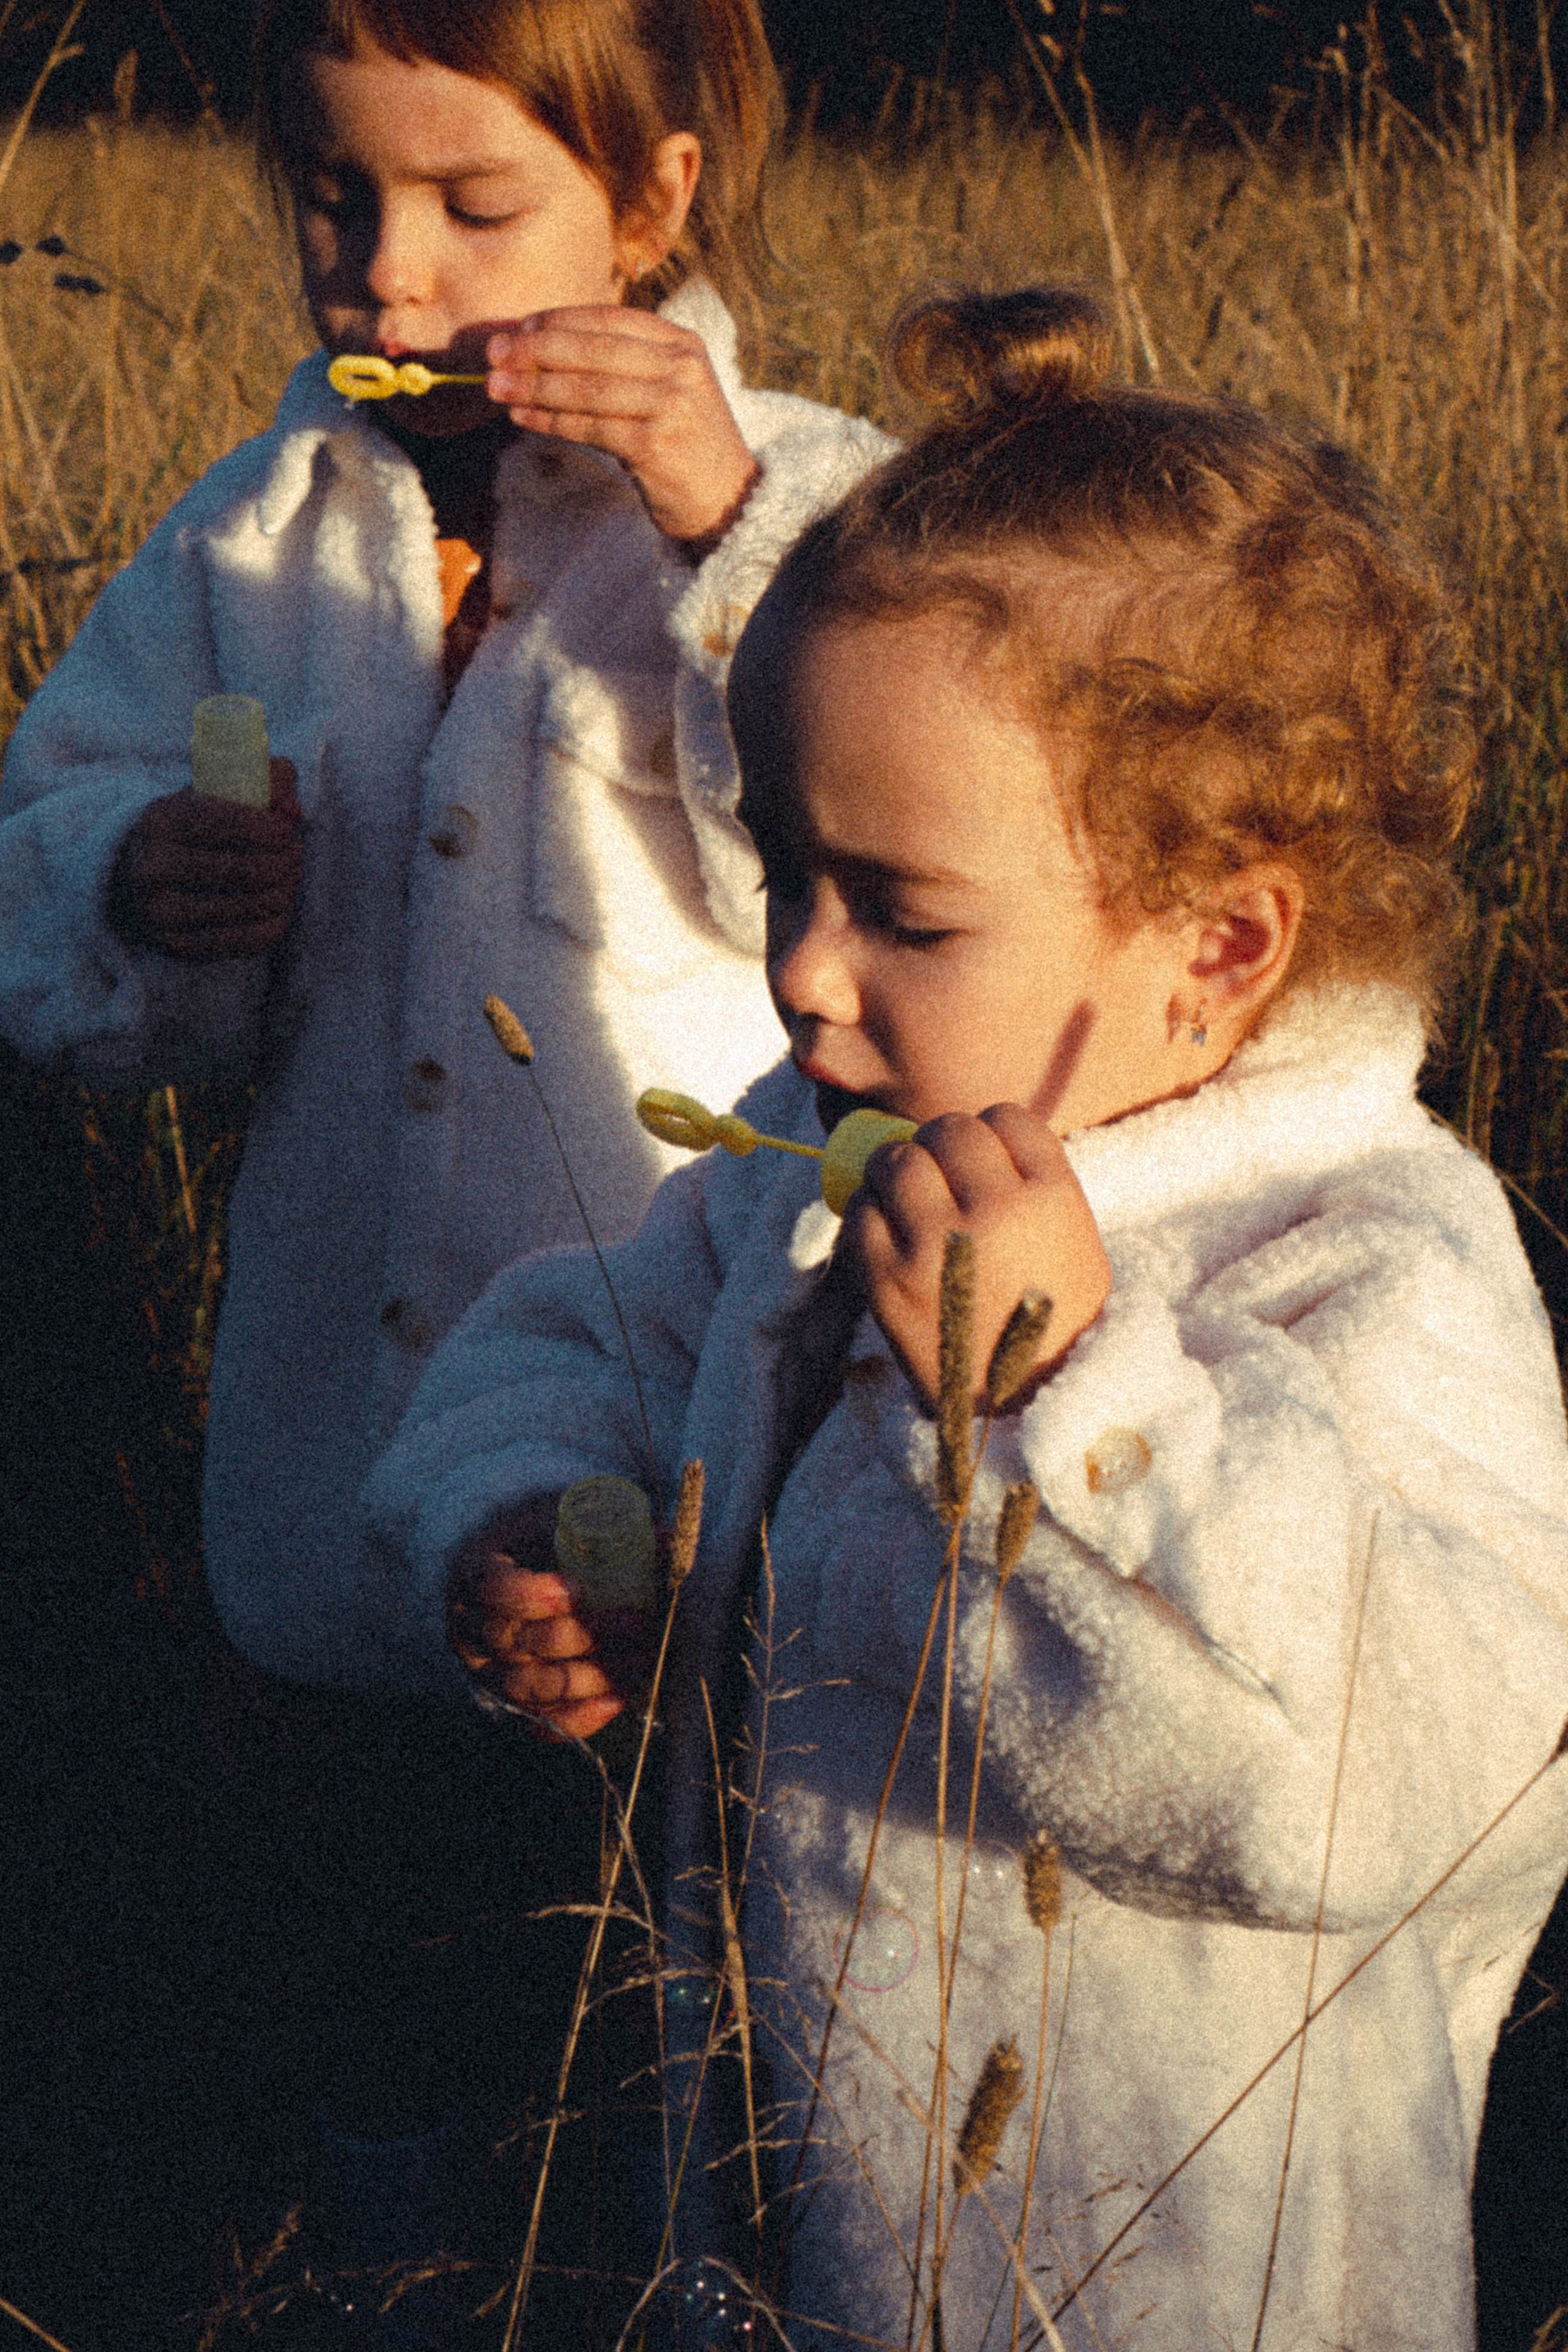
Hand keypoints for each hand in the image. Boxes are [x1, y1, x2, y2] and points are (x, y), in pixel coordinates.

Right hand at [107, 760, 302, 960]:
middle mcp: (153, 868)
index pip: (231, 824)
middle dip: (284, 862)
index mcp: (161, 820)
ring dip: (284, 891)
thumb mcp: (218, 790)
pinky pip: (244, 941)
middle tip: (295, 855)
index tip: (287, 831)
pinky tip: (281, 908)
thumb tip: (290, 811)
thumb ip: (265, 780)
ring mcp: (162, 912)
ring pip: (249, 906)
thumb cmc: (194, 825)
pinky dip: (274, 924)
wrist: (139, 872)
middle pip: (245, 870)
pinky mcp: (177, 946)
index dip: (273, 830)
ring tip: (291, 878)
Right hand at [446, 1495, 653, 1741]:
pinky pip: (539, 1721)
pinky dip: (579, 1717)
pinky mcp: (509, 1701)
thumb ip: (603, 1525)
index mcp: (473, 1572)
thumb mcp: (560, 1519)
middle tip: (638, 1619)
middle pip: (519, 1642)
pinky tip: (617, 1699)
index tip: (577, 1588)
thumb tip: (666, 1540)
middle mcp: (470, 1628)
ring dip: (590, 1676)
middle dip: (584, 1635)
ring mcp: (486, 1670)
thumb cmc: (542, 1539)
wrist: (517, 1571)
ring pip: (531, 1686)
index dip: (532, 1595)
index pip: (492, 1590)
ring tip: (641, 1657)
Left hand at [487, 307, 758, 543]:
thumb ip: (620, 363)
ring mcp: (671, 405)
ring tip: (495, 388)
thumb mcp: (664, 388)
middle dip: (535, 350)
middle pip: (592, 350)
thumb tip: (540, 345)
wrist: (727, 500)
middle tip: (493, 355)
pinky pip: (589, 427)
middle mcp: (681, 367)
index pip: (607, 319)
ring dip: (534, 388)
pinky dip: (550, 421)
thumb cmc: (683, 444)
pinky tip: (522, 418)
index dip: (556, 321)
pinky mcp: (655, 445)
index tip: (517, 330)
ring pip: (586, 389)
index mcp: (681, 342)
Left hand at [842, 1105, 1111, 1412]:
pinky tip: (888, 1234)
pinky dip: (869, 1216)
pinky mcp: (889, 1277)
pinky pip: (862, 1213)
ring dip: (898, 1172)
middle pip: (948, 1130)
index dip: (991, 1137)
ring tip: (907, 1200)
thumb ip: (1030, 1189)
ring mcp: (938, 1240)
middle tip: (939, 1178)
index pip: (1006, 1119)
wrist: (1028, 1409)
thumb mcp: (1072, 1243)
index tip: (986, 1162)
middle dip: (939, 1147)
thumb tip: (969, 1145)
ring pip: (897, 1160)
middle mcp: (995, 1208)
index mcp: (1051, 1197)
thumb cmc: (1053, 1324)